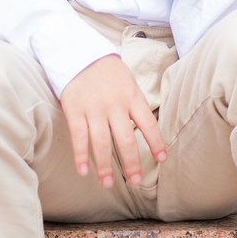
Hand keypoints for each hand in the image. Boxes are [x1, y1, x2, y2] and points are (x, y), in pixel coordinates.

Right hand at [60, 55, 166, 188]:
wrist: (81, 54)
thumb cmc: (109, 73)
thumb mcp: (130, 83)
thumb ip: (136, 106)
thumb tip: (147, 133)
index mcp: (132, 97)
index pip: (148, 124)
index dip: (156, 143)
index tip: (162, 159)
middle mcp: (115, 105)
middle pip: (125, 139)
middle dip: (132, 163)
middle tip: (135, 181)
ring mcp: (94, 108)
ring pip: (102, 142)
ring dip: (105, 166)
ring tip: (107, 183)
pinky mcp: (75, 110)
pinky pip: (79, 136)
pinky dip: (81, 155)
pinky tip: (84, 171)